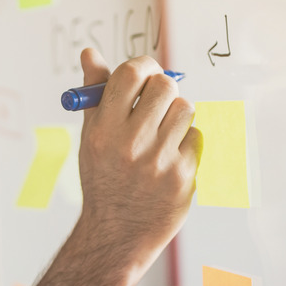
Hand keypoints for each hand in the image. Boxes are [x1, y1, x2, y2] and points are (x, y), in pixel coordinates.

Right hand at [72, 49, 200, 279]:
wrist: (117, 233)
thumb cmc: (103, 178)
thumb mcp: (90, 136)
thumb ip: (95, 93)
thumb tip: (89, 53)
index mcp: (103, 130)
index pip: (130, 74)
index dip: (143, 67)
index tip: (146, 74)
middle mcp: (130, 144)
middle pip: (165, 86)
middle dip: (163, 90)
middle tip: (156, 103)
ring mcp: (159, 161)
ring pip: (186, 109)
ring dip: (176, 116)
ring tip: (161, 135)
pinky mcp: (183, 176)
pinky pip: (196, 138)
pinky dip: (185, 144)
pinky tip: (168, 160)